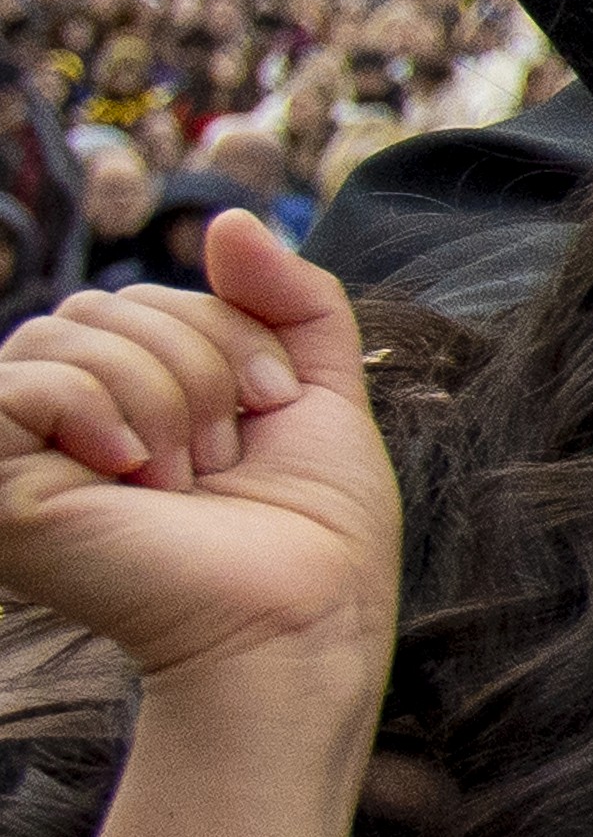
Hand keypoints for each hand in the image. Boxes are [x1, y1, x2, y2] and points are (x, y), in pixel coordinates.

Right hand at [0, 212, 396, 704]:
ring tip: (183, 478)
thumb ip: (286, 298)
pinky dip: (97, 408)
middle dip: (200, 362)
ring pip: (68, 331)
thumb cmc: (315, 529)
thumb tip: (222, 217)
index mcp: (126, 402)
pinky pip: (23, 381)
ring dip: (164, 395)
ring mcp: (25, 454)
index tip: (269, 414)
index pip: (151, 296)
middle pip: (110, 304)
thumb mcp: (317, 389)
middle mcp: (64, 424)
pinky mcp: (3, 488)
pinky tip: (130, 469)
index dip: (232, 335)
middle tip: (225, 458)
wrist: (302, 620)